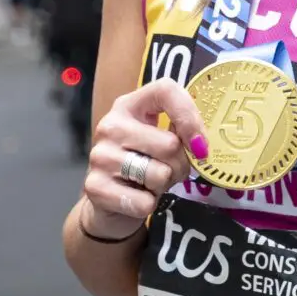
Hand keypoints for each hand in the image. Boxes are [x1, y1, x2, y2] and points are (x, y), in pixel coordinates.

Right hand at [79, 77, 210, 240]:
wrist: (108, 202)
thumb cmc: (143, 165)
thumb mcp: (161, 140)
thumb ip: (180, 132)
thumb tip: (201, 145)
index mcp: (130, 105)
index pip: (165, 90)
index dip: (190, 116)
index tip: (200, 144)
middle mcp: (111, 125)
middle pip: (169, 144)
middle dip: (180, 165)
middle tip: (168, 171)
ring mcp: (100, 155)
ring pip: (159, 174)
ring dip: (163, 186)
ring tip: (149, 183)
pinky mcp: (95, 187)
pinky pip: (144, 201)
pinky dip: (148, 205)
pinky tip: (135, 198)